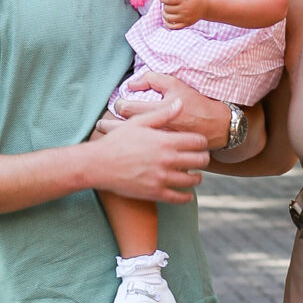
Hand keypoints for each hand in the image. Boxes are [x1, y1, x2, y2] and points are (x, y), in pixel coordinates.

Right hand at [86, 97, 208, 201]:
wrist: (98, 165)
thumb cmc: (117, 142)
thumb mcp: (138, 123)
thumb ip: (162, 114)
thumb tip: (180, 104)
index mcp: (165, 141)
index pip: (197, 141)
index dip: (203, 142)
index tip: (200, 144)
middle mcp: (167, 160)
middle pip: (200, 160)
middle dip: (204, 159)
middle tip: (201, 159)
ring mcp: (162, 178)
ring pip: (192, 180)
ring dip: (197, 177)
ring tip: (195, 175)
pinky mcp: (155, 193)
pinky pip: (179, 198)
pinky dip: (186, 196)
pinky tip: (186, 193)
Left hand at [103, 75, 234, 151]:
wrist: (216, 126)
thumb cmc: (195, 103)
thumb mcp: (175, 85)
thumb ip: (152, 79)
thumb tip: (131, 83)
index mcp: (156, 111)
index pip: (126, 109)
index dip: (116, 107)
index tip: (113, 108)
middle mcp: (156, 130)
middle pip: (123, 131)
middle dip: (108, 128)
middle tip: (100, 126)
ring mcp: (160, 145)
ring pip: (130, 146)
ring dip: (117, 142)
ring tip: (106, 141)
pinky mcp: (166, 155)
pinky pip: (143, 156)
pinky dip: (133, 154)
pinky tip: (126, 153)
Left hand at [160, 0, 207, 28]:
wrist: (206, 6)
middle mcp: (184, 9)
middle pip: (167, 8)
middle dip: (164, 4)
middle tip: (168, 2)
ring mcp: (185, 18)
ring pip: (168, 17)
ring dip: (164, 13)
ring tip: (167, 9)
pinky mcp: (186, 24)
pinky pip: (172, 27)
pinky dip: (167, 23)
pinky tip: (168, 18)